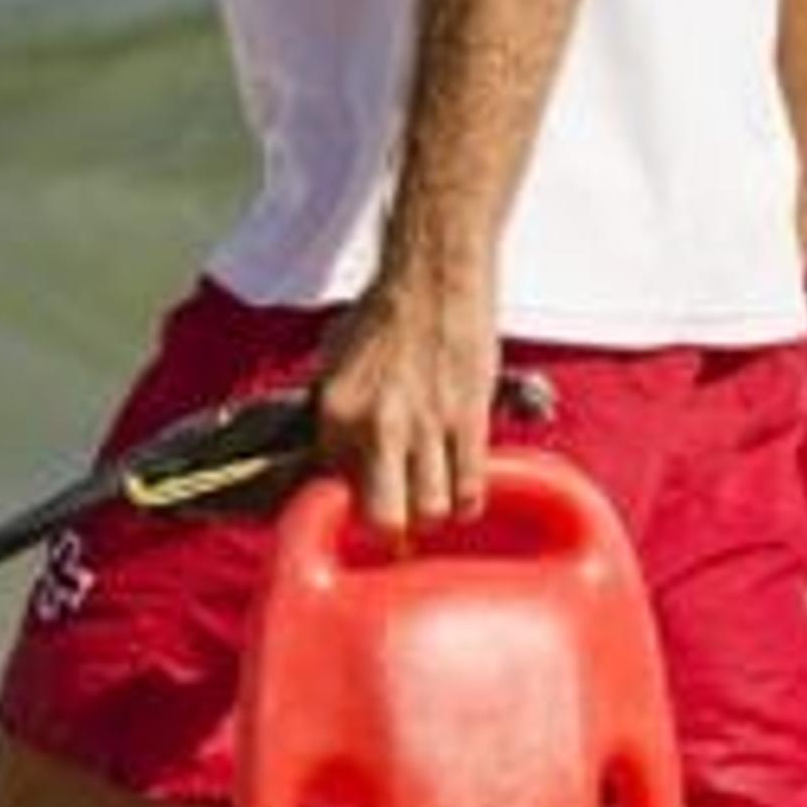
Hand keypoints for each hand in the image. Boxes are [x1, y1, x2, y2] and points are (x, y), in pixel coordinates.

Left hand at [313, 276, 502, 535]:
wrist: (434, 273)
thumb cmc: (387, 310)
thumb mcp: (336, 363)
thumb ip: (336, 414)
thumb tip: (338, 457)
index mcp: (337, 412)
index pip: (336, 490)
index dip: (352, 503)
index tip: (363, 507)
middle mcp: (378, 425)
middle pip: (384, 518)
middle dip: (392, 533)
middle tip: (400, 529)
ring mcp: (426, 425)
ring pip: (431, 509)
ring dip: (433, 516)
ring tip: (434, 505)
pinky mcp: (469, 418)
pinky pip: (470, 485)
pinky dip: (468, 501)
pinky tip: (463, 494)